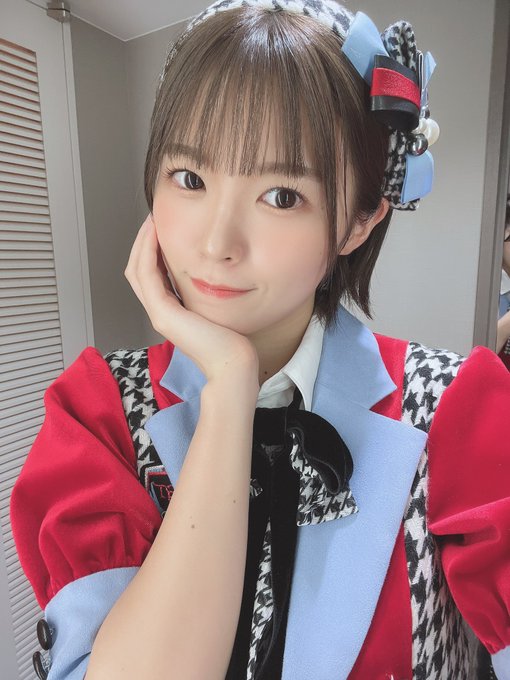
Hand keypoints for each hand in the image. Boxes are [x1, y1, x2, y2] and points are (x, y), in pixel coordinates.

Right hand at [124, 215, 258, 385]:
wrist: (233, 364)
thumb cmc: (231, 341)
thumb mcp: (215, 309)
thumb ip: (207, 295)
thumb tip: (214, 274)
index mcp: (171, 311)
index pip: (150, 275)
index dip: (150, 250)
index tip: (161, 228)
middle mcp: (160, 312)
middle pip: (137, 270)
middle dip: (142, 242)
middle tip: (152, 218)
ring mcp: (159, 314)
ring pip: (137, 270)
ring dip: (142, 242)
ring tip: (151, 221)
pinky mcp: (163, 315)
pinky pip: (147, 275)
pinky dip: (148, 252)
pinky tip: (155, 235)